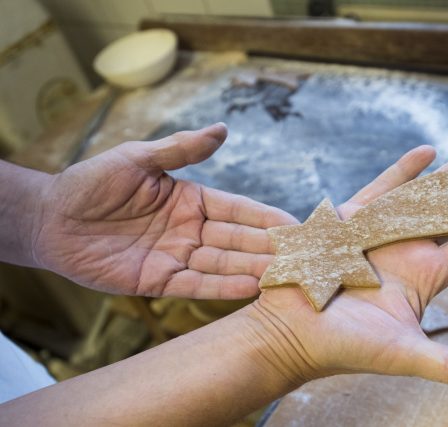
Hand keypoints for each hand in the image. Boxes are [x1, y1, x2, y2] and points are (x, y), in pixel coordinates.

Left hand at [33, 123, 295, 298]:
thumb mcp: (138, 158)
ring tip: (285, 275)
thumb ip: (181, 148)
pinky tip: (250, 288)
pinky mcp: (158, 281)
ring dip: (253, 269)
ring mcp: (176, 257)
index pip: (238, 209)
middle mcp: (190, 230)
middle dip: (268, 247)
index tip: (295, 224)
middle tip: (303, 256)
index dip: (265, 217)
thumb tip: (223, 129)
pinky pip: (196, 286)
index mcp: (191, 199)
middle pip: (237, 240)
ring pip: (223, 265)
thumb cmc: (91, 182)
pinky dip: (223, 288)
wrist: (51, 218)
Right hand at [249, 144, 447, 397]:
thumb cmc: (342, 348)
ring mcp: (381, 233)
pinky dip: (404, 171)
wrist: (288, 332)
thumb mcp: (402, 354)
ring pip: (425, 195)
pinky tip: (426, 153)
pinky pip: (382, 188)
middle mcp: (408, 251)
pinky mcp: (350, 221)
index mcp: (424, 277)